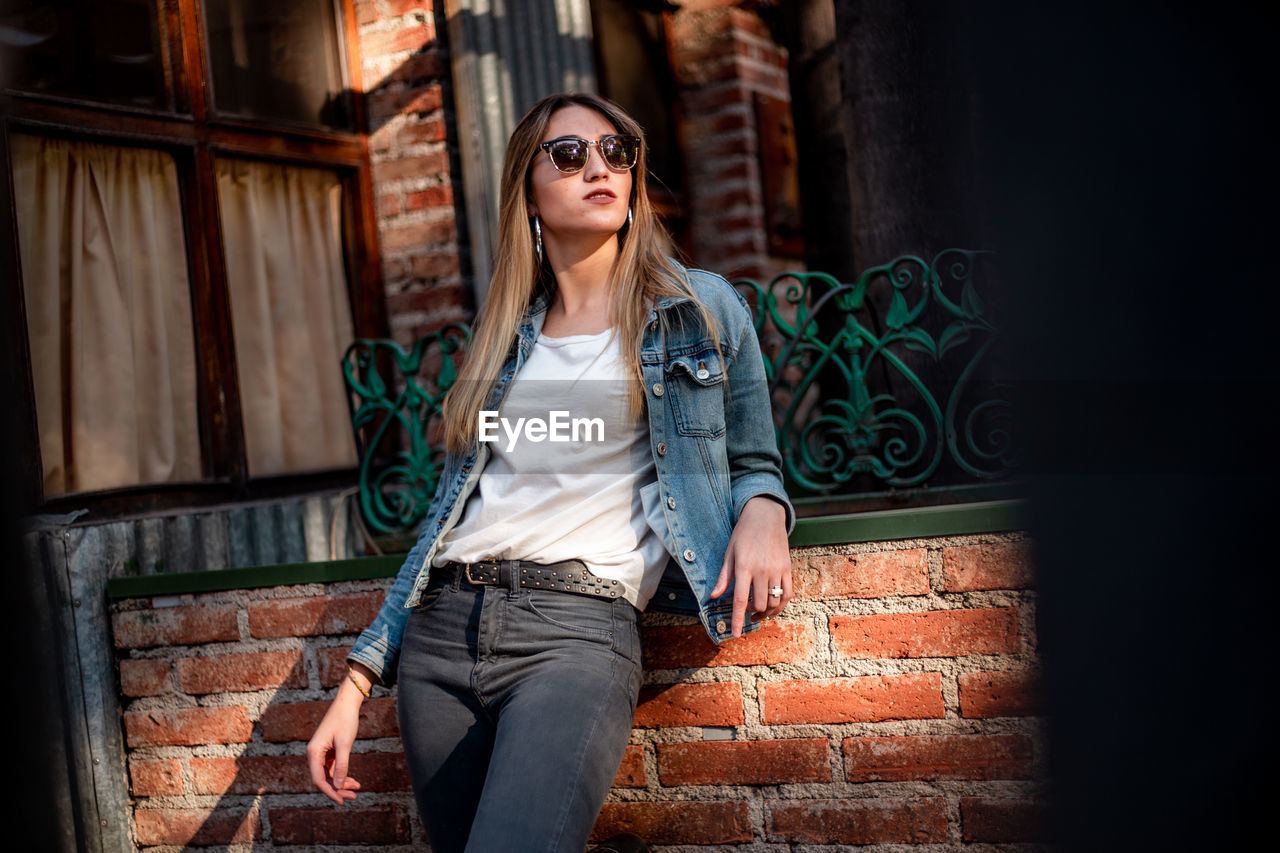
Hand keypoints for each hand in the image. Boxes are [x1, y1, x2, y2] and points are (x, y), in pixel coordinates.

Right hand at [306, 664, 370, 804]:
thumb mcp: (344, 744)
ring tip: (356, 788)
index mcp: (314, 752)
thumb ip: (342, 765)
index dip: (330, 792)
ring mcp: (321, 752)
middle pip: (323, 779)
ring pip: (329, 774)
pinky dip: (342, 774)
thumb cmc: (345, 720)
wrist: (347, 702)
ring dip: (341, 782)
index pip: (318, 779)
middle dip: (337, 789)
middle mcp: (314, 753)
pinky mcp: (328, 750)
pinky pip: (332, 767)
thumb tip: (339, 786)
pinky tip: (353, 780)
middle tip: (353, 797)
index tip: (341, 800)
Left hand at [710, 496, 791, 636]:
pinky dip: (780, 605)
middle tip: (745, 610)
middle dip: (750, 613)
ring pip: (774, 603)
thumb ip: (724, 577)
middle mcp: (762, 570)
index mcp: (744, 566)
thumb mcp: (729, 553)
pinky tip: (772, 605)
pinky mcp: (788, 569)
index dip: (737, 620)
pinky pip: (788, 595)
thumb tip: (713, 596)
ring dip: (765, 612)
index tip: (735, 634)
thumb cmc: (743, 534)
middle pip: (758, 604)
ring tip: (757, 612)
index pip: (739, 599)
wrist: (765, 516)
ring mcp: (777, 570)